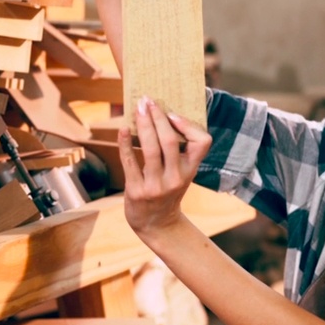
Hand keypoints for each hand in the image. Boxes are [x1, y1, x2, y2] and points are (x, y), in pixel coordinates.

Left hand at [118, 97, 212, 235]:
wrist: (155, 224)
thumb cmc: (168, 190)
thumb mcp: (182, 173)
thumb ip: (178, 151)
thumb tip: (162, 114)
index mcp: (190, 170)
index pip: (202, 143)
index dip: (188, 125)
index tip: (172, 114)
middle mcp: (176, 178)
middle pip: (169, 141)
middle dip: (158, 117)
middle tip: (148, 100)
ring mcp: (156, 186)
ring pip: (150, 149)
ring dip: (142, 125)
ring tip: (137, 109)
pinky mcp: (137, 191)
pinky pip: (130, 162)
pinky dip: (125, 143)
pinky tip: (122, 129)